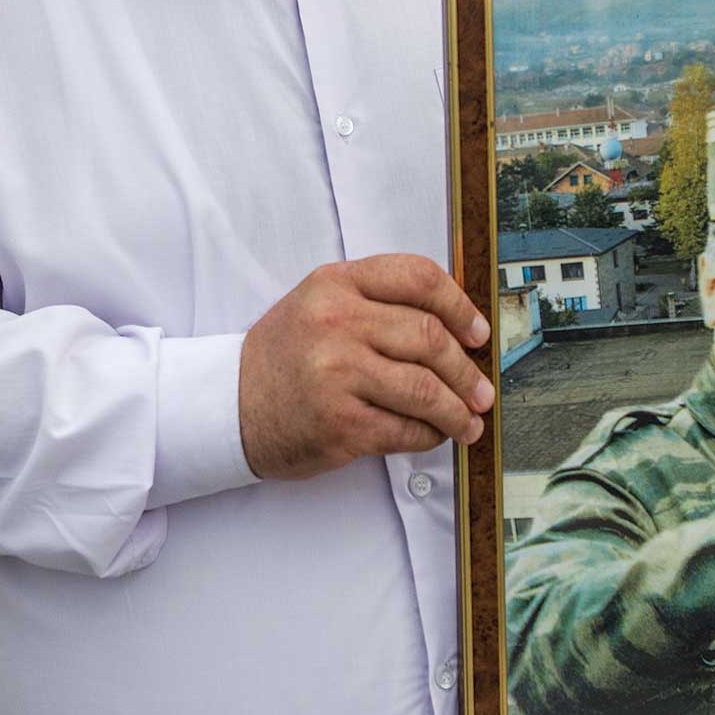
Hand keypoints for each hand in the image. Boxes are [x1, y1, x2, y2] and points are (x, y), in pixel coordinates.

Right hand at [238, 254, 493, 480]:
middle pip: (430, 337)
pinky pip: (405, 430)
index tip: (478, 334)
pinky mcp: (340, 422)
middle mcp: (336, 323)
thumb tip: (455, 329)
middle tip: (482, 391)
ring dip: (458, 411)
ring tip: (469, 423)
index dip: (461, 307)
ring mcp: (337, 374)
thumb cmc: (284, 357)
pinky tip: (432, 436)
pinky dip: (429, 437)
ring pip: (425, 389)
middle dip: (467, 371)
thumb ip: (376, 302)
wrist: (231, 406)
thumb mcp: (319, 305)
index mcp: (336, 285)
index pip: (418, 278)